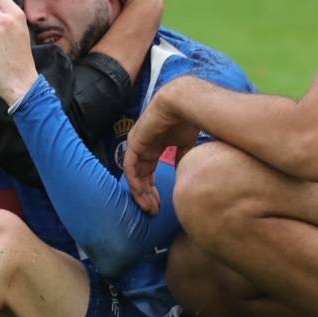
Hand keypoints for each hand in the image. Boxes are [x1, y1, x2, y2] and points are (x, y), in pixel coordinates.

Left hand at [123, 88, 198, 213]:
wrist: (184, 104)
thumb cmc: (187, 120)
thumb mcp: (186, 145)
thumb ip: (182, 158)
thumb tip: (185, 173)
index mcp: (154, 147)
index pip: (150, 172)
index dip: (154, 189)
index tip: (161, 204)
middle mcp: (143, 147)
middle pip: (142, 176)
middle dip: (147, 195)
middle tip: (154, 212)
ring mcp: (137, 144)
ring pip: (135, 174)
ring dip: (141, 193)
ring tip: (149, 208)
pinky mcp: (134, 143)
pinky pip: (130, 167)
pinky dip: (135, 182)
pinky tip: (142, 194)